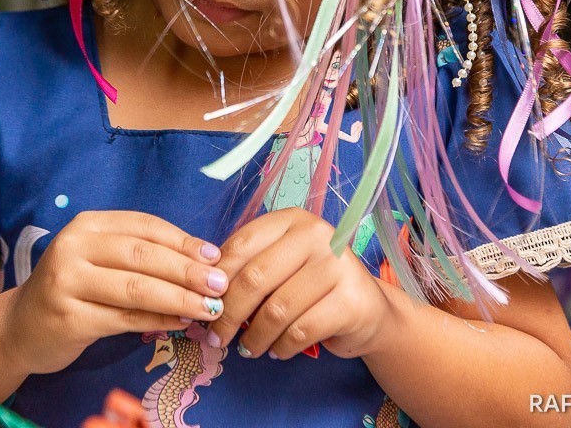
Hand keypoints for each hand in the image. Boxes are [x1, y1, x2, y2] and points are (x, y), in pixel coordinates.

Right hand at [0, 211, 227, 374]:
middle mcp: (74, 248)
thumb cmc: (73, 289)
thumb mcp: (101, 260)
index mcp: (87, 226)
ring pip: (136, 289)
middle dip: (187, 271)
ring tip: (208, 307)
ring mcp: (68, 283)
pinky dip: (158, 322)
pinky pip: (125, 319)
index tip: (215, 257)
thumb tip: (203, 262)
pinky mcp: (69, 318)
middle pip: (143, 256)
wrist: (20, 328)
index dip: (183, 241)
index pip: (144, 227)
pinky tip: (180, 323)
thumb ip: (142, 256)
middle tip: (220, 285)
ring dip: (179, 298)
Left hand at [209, 208, 391, 359]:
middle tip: (217, 338)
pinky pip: (300, 331)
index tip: (204, 305)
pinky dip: (281, 347)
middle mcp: (317, 235)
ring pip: (276, 310)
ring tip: (249, 348)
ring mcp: (337, 266)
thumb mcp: (280, 268)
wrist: (368, 310)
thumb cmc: (312, 288)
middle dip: (228, 314)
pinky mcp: (351, 301)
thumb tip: (202, 295)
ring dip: (254, 337)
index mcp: (292, 221)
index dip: (216, 279)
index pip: (241, 245)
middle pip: (255, 278)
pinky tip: (277, 350)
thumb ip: (248, 271)